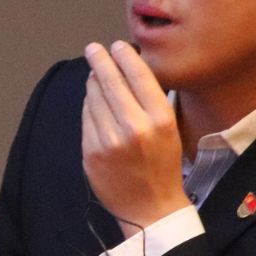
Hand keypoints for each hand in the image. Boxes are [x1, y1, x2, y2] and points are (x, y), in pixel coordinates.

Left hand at [82, 42, 190, 236]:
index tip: (116, 45)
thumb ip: (151, 101)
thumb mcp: (170, 130)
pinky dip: (89, 105)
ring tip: (95, 75)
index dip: (124, 55)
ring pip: (93, 97)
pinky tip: (93, 101)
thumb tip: (128, 68)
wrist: (150, 209)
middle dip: (99, 60)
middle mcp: (134, 128)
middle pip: (109, 81)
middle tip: (93, 49)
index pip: (137, 75)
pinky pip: (86, 118)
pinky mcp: (91, 153)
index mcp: (159, 120)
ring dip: (93, 82)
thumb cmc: (163, 166)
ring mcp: (108, 141)